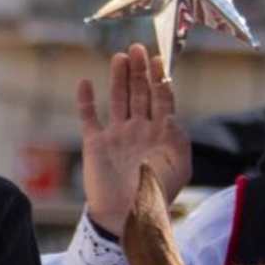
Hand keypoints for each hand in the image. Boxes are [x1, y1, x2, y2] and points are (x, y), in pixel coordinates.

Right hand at [78, 42, 189, 234]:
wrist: (127, 215)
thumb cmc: (156, 194)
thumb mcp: (179, 166)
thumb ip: (178, 138)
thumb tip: (172, 114)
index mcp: (160, 133)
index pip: (161, 98)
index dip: (159, 78)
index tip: (158, 59)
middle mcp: (138, 129)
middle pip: (139, 93)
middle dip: (139, 71)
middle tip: (137, 48)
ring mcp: (117, 135)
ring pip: (117, 99)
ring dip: (118, 78)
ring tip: (120, 57)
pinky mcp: (96, 143)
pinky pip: (89, 117)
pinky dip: (86, 100)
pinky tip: (86, 83)